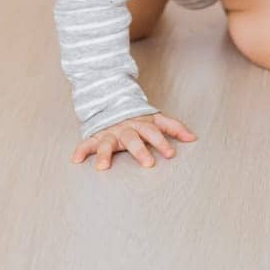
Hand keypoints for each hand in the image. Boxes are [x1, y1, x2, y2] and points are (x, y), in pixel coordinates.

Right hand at [72, 112, 196, 170]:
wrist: (112, 101)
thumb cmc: (138, 118)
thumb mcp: (156, 119)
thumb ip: (174, 127)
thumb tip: (193, 138)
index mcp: (141, 124)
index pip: (154, 132)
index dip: (162, 142)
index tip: (170, 154)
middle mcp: (125, 128)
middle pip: (132, 138)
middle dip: (139, 150)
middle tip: (147, 164)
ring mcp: (110, 132)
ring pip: (107, 143)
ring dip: (105, 154)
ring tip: (103, 168)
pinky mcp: (96, 136)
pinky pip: (87, 143)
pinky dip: (81, 150)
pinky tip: (76, 160)